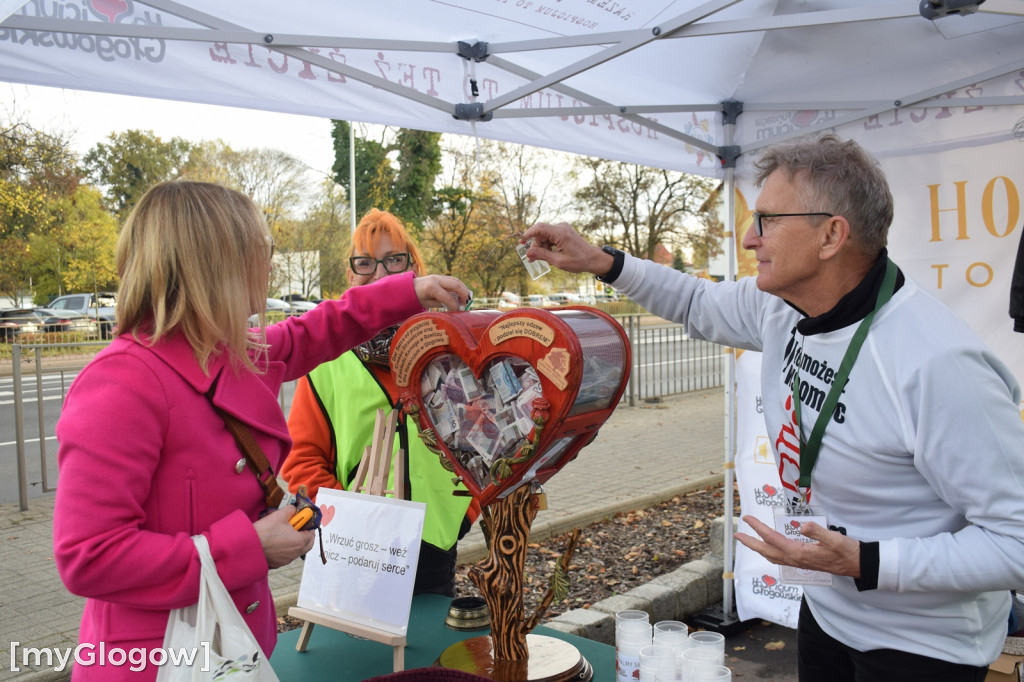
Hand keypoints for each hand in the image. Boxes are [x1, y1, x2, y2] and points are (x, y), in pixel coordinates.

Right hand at [253, 505, 315, 568]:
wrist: (248, 546)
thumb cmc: (264, 531)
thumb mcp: (280, 515)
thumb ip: (291, 510)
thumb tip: (294, 509)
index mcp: (300, 541)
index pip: (312, 533)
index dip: (309, 525)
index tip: (303, 520)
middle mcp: (295, 553)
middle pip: (308, 544)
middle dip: (306, 535)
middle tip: (299, 527)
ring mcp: (287, 560)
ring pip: (297, 551)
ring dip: (296, 542)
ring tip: (286, 534)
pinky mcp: (278, 564)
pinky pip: (288, 556)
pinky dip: (287, 549)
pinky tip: (278, 542)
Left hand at [413, 274, 471, 310]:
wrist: (408, 287)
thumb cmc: (416, 298)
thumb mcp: (427, 304)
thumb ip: (441, 303)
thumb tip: (455, 306)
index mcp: (431, 287)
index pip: (448, 296)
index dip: (455, 305)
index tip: (458, 311)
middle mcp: (436, 279)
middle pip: (456, 285)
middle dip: (464, 294)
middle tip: (467, 304)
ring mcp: (438, 276)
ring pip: (456, 280)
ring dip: (463, 289)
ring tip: (466, 299)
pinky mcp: (440, 277)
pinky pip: (453, 280)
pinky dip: (459, 287)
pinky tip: (461, 294)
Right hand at [522, 221, 607, 274]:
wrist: (593, 258)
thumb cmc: (578, 261)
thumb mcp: (559, 261)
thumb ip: (542, 256)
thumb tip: (528, 254)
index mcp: (561, 233)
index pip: (539, 228)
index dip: (528, 234)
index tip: (521, 242)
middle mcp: (561, 227)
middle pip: (541, 233)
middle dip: (536, 245)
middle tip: (533, 259)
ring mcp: (563, 228)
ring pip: (544, 235)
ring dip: (542, 246)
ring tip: (546, 259)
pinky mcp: (563, 231)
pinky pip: (550, 236)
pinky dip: (548, 245)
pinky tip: (551, 254)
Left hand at [734, 514, 860, 577]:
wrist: (857, 565)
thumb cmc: (846, 551)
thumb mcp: (834, 539)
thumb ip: (818, 532)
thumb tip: (803, 526)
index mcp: (799, 552)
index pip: (773, 538)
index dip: (758, 528)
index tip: (747, 519)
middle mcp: (795, 559)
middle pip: (766, 550)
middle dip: (750, 542)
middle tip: (737, 534)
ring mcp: (798, 562)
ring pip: (772, 556)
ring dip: (758, 548)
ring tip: (748, 541)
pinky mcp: (803, 562)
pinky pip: (780, 558)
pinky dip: (770, 552)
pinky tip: (769, 549)